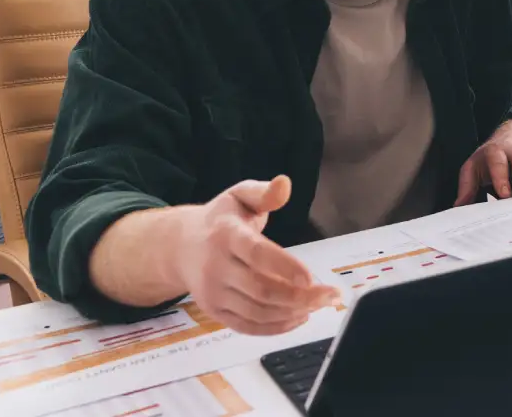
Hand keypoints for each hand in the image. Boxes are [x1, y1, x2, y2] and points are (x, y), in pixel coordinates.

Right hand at [170, 176, 339, 335]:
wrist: (180, 246)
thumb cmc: (220, 219)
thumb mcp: (239, 195)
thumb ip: (264, 192)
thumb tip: (285, 183)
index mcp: (225, 235)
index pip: (256, 254)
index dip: (284, 267)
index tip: (311, 277)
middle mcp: (215, 267)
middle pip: (261, 289)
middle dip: (300, 296)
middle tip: (330, 295)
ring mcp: (213, 293)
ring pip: (257, 312)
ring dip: (293, 313)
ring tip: (320, 304)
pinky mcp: (214, 312)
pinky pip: (247, 327)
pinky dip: (276, 327)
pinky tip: (299, 317)